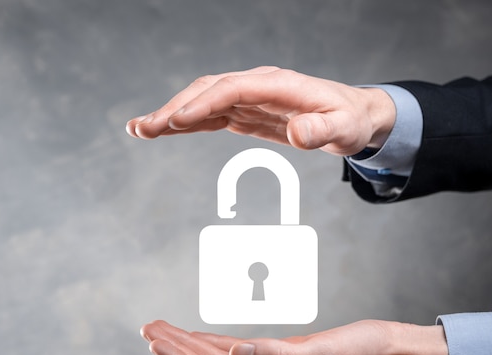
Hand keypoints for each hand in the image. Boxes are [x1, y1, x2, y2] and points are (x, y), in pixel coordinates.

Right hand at [126, 66, 395, 155]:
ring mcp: (248, 97)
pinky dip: (186, 123)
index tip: (176, 121)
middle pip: (207, 91)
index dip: (202, 104)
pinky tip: (165, 130)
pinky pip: (210, 115)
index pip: (231, 89)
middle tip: (144, 129)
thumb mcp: (344, 129)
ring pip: (202, 101)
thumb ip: (321, 131)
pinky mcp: (244, 112)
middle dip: (174, 109)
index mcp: (277, 84)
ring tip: (139, 129)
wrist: (352, 115)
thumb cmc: (348, 119)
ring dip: (171, 115)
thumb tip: (298, 133)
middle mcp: (257, 85)